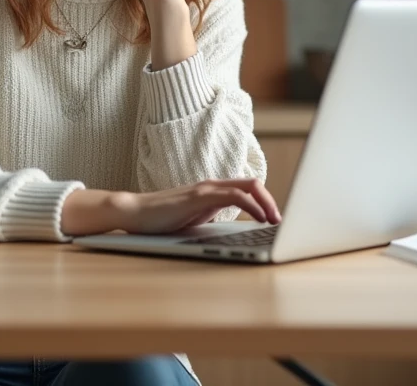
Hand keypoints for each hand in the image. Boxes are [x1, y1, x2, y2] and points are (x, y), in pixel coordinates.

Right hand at [61, 179, 280, 236]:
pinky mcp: (199, 196)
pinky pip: (233, 196)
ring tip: (275, 221)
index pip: (247, 188)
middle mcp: (212, 186)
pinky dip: (251, 205)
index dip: (266, 201)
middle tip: (281, 221)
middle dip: (272, 200)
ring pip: (247, 187)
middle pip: (253, 184)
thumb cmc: (162, 220)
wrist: (134, 213)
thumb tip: (234, 232)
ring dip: (267, 203)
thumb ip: (212, 218)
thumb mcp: (194, 220)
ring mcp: (205, 189)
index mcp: (212, 191)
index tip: (276, 220)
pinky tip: (259, 218)